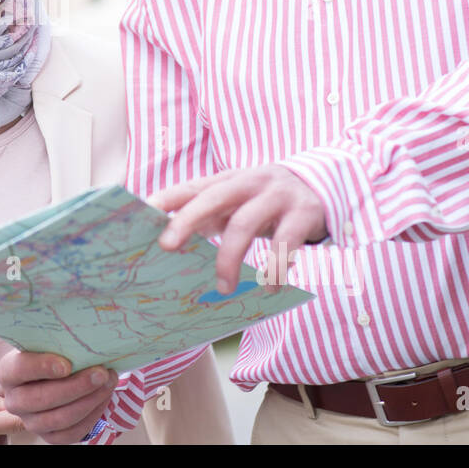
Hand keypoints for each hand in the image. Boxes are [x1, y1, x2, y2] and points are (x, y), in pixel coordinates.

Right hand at [0, 350, 117, 444]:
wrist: (52, 377)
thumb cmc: (51, 354)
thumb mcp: (47, 343)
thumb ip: (57, 340)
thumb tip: (82, 337)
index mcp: (8, 373)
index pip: (19, 370)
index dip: (41, 367)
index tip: (66, 364)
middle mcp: (15, 401)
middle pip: (40, 399)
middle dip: (75, 387)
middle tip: (100, 373)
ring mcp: (31, 422)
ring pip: (59, 418)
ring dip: (89, 400)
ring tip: (108, 382)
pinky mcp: (50, 436)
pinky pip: (72, 433)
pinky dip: (92, 415)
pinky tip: (104, 397)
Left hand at [152, 165, 328, 294]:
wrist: (325, 183)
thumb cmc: (267, 200)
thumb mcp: (239, 201)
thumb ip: (210, 214)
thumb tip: (171, 240)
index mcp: (229, 180)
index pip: (192, 186)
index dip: (167, 197)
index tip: (143, 211)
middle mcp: (250, 182)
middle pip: (213, 198)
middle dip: (187, 220)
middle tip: (167, 246)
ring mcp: (277, 196)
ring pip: (245, 224)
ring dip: (229, 258)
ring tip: (223, 287)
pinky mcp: (303, 213)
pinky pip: (285, 243)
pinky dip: (274, 268)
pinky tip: (269, 286)